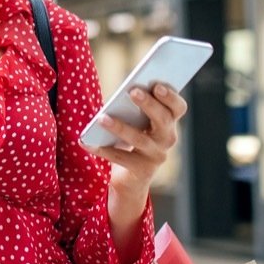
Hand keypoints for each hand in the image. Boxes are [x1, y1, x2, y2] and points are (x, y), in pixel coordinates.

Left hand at [82, 82, 187, 199]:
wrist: (131, 177)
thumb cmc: (132, 140)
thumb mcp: (137, 123)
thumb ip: (135, 108)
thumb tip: (123, 92)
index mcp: (168, 122)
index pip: (178, 108)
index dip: (171, 97)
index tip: (158, 85)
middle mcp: (167, 139)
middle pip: (163, 119)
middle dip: (149, 104)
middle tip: (133, 91)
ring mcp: (156, 155)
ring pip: (139, 138)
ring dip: (120, 127)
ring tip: (101, 118)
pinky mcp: (142, 170)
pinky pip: (120, 157)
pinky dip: (102, 149)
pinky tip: (86, 143)